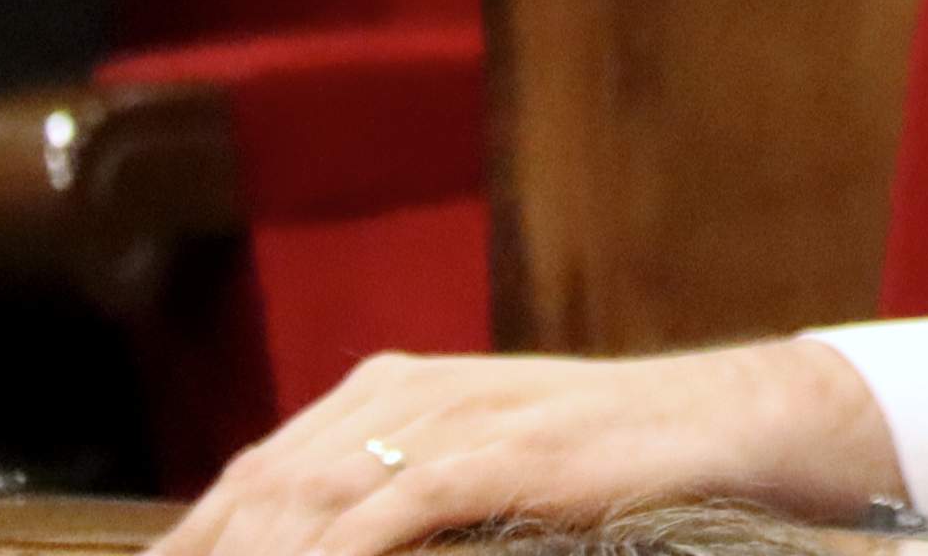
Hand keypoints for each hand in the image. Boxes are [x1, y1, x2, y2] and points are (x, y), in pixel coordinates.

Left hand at [149, 341, 900, 555]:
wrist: (729, 418)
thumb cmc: (611, 454)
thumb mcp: (492, 457)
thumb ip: (410, 482)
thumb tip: (331, 531)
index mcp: (399, 388)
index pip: (263, 467)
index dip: (198, 534)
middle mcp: (412, 394)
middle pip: (267, 483)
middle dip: (210, 550)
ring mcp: (458, 420)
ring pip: (311, 496)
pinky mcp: (503, 455)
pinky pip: (391, 512)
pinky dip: (335, 553)